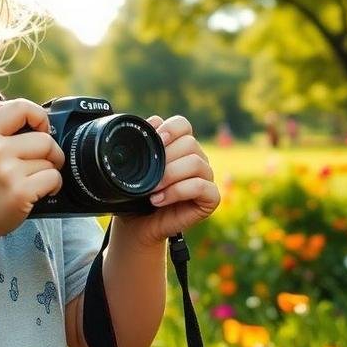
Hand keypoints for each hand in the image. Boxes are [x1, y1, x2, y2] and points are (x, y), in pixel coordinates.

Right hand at [0, 99, 64, 242]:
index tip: (41, 129)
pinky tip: (40, 191)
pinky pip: (53, 179)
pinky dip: (53, 185)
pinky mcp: (20, 193)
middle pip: (44, 139)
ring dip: (50, 171)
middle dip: (51, 152)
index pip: (20, 107)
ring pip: (50, 161)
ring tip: (35, 179)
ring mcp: (7, 172)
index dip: (38, 116)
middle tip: (44, 162)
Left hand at [116, 114, 219, 247]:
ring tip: (152, 188)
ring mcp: (206, 177)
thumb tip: (152, 122)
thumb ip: (145, 143)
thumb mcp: (136, 166)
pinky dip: (177, 192)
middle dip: (165, 158)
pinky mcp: (211, 198)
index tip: (156, 140)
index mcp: (180, 145)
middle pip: (190, 143)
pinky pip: (201, 186)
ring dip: (169, 175)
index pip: (183, 124)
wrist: (137, 223)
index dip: (170, 129)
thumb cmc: (137, 193)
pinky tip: (159, 199)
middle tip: (148, 174)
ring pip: (195, 163)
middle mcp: (197, 158)